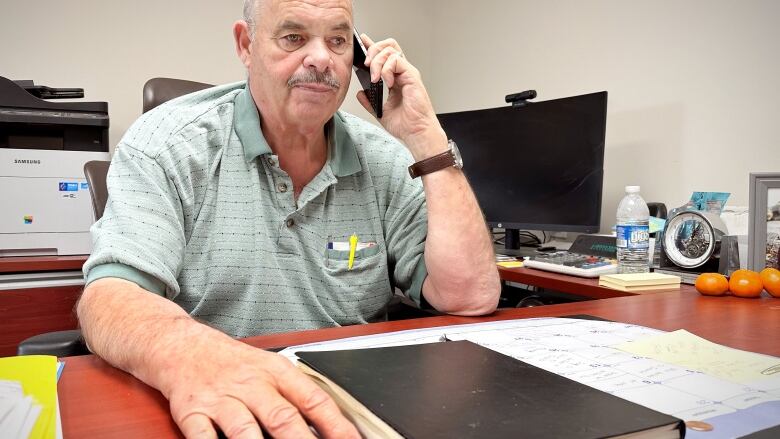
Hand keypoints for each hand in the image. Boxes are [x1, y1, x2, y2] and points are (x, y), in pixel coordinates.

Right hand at [162, 336, 359, 438]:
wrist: (181, 345)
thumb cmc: (232, 362)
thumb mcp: (269, 368)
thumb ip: (294, 396)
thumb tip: (328, 428)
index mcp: (277, 372)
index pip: (314, 400)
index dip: (336, 425)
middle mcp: (251, 384)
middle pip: (283, 418)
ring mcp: (222, 399)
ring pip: (245, 430)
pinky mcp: (192, 411)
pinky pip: (203, 437)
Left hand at [357, 34, 446, 159]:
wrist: (416, 133)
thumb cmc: (406, 124)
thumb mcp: (380, 112)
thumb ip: (370, 101)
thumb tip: (360, 93)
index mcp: (395, 78)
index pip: (385, 55)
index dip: (373, 46)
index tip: (361, 42)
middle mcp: (402, 73)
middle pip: (388, 46)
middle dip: (373, 50)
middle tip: (366, 64)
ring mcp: (408, 73)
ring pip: (390, 51)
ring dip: (378, 61)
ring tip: (374, 78)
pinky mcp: (412, 76)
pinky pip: (397, 61)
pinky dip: (387, 69)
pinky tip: (385, 81)